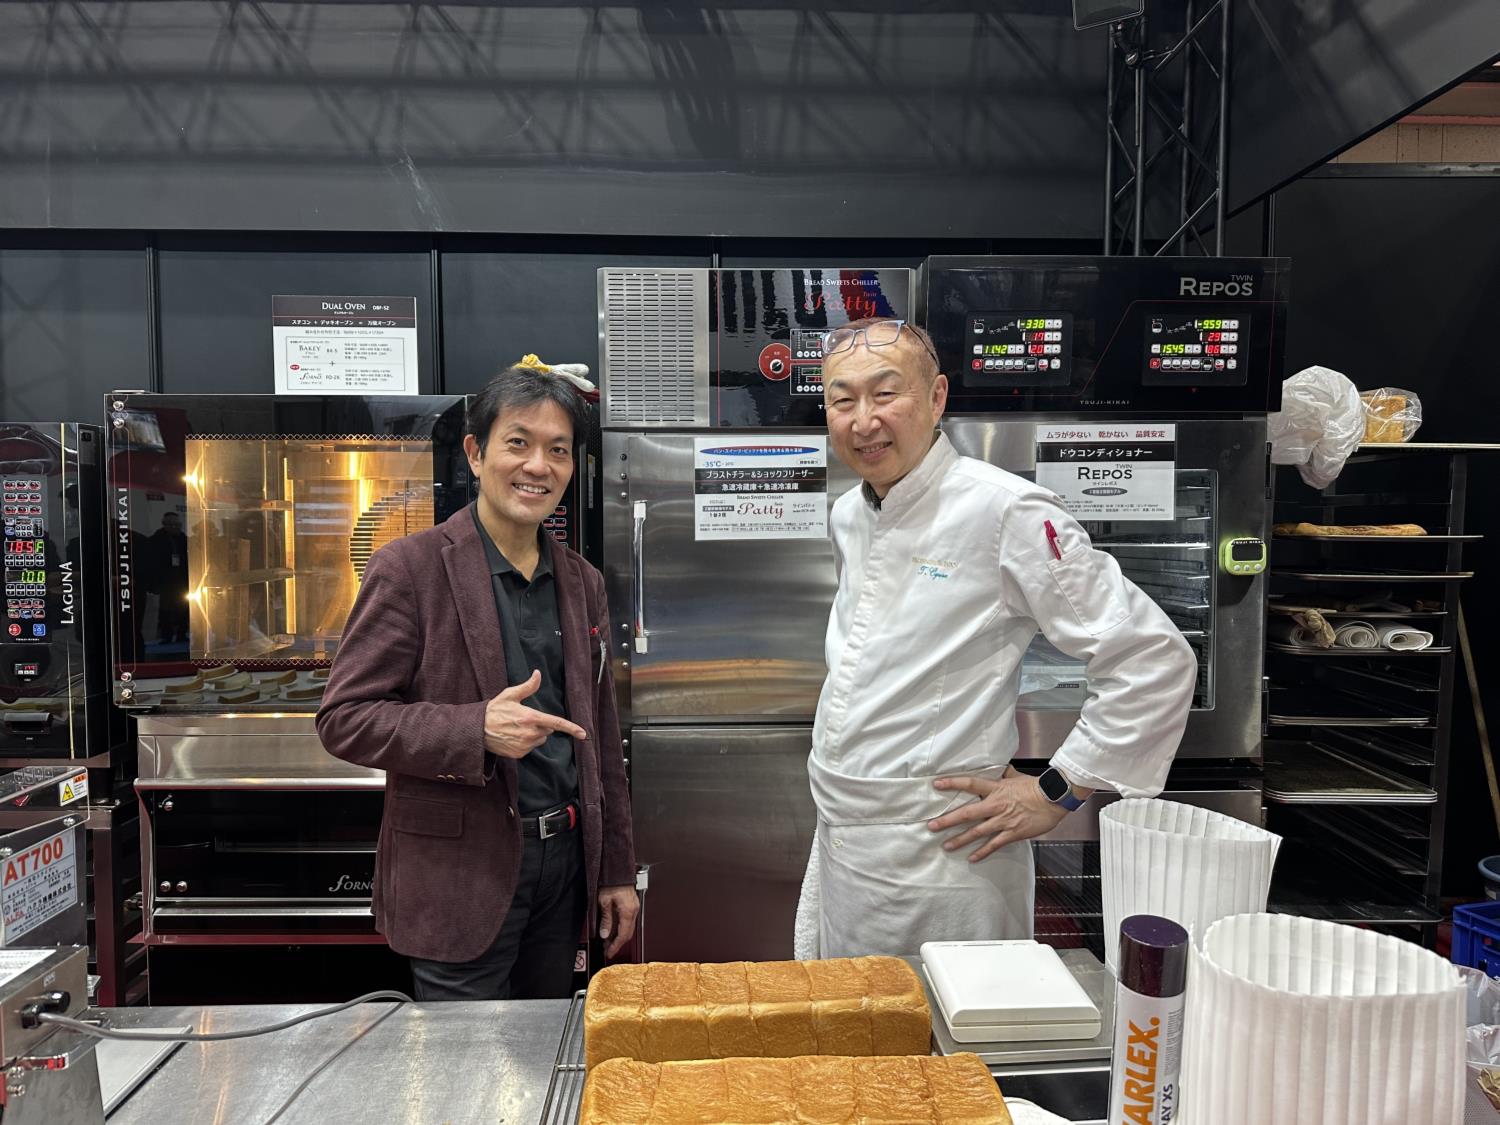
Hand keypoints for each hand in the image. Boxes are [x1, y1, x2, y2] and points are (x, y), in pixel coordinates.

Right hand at [483, 671, 587, 759]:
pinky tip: (512, 737)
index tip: (584, 734)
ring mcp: (524, 745)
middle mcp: (530, 733)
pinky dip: (525, 743)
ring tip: (516, 728)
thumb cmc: (494, 710)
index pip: (556, 723)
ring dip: (533, 735)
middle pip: (547, 730)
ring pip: (539, 740)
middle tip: (524, 719)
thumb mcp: (510, 695)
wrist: (476, 730)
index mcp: (531, 718)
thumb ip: (528, 686)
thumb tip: (538, 674)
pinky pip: (529, 748)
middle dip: (541, 725)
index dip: (571, 728)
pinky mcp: (518, 754)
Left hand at [597, 884, 639, 959]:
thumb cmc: (611, 882)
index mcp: (628, 911)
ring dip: (620, 937)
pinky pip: (629, 921)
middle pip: (628, 934)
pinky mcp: (633, 905)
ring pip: (629, 928)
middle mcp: (634, 910)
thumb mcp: (604, 902)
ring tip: (609, 942)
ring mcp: (635, 908)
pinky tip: (614, 930)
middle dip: (618, 944)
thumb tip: (605, 934)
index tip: (609, 952)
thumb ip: (606, 920)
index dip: (616, 946)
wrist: (617, 871)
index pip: (623, 935)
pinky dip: (622, 929)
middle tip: (608, 950)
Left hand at [927, 772, 1072, 861]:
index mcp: (996, 789)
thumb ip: (1004, 775)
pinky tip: (972, 858)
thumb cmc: (1036, 787)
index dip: (953, 783)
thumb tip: (1000, 768)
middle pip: (967, 813)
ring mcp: (1003, 821)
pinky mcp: (1012, 833)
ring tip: (946, 846)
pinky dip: (982, 852)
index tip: (936, 784)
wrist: (1054, 799)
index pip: (970, 783)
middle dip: (948, 820)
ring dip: (960, 840)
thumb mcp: (1016, 777)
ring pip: (977, 832)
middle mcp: (996, 805)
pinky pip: (994, 844)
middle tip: (932, 826)